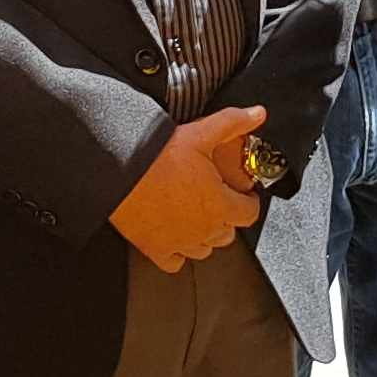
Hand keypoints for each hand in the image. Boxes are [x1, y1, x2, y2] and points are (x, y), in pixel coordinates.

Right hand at [107, 107, 265, 271]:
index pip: (249, 214)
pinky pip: (175, 262)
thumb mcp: (201, 132)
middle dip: (226, 218)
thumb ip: (233, 123)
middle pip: (227, 233)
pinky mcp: (155, 249)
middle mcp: (204, 228)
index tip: (244, 197)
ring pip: (204, 250)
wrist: (120, 170)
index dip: (249, 203)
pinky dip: (177, 253)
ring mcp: (180, 242)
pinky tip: (173, 237)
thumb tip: (257, 114)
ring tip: (196, 218)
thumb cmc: (158, 156)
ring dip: (204, 236)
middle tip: (217, 201)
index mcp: (220, 204)